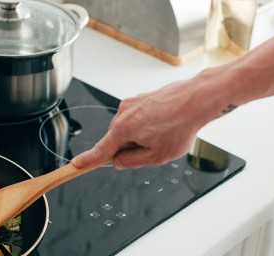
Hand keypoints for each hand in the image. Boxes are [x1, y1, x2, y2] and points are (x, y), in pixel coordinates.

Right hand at [72, 79, 218, 169]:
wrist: (197, 99)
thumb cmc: (180, 126)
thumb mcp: (157, 155)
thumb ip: (132, 161)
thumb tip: (119, 161)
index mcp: (123, 129)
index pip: (100, 150)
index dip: (88, 160)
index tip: (76, 165)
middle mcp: (123, 113)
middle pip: (117, 140)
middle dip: (130, 148)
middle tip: (154, 148)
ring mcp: (132, 103)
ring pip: (128, 129)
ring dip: (141, 136)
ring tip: (164, 133)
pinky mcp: (141, 98)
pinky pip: (138, 118)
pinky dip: (148, 125)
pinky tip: (166, 124)